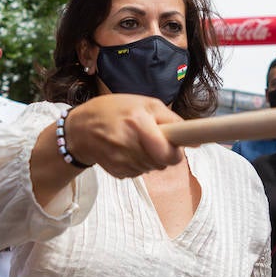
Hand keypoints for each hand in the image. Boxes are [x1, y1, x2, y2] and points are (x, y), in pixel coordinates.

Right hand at [62, 94, 184, 177]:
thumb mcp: (144, 103)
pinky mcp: (118, 173)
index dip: (176, 152)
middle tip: (155, 139)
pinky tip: (127, 150)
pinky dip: (139, 163)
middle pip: (163, 163)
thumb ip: (172, 120)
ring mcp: (122, 162)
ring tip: (138, 142)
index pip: (167, 152)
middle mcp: (129, 144)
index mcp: (137, 123)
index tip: (178, 147)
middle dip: (164, 153)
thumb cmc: (114, 111)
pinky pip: (140, 172)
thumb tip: (196, 140)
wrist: (79, 130)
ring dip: (151, 158)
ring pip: (153, 168)